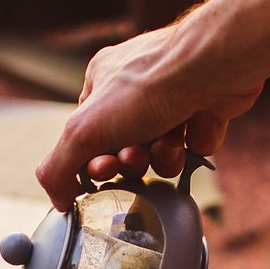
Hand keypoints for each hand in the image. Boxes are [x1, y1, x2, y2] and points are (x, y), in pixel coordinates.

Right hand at [36, 24, 262, 210]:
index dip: (94, 162)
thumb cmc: (147, 87)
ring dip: (163, 156)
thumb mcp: (83, 130)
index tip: (104, 169)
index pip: (86, 139)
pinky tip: (196, 126)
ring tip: (171, 139)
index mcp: (101, 86)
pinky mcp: (204, 112)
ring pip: (160, 155)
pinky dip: (194, 145)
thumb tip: (59, 200)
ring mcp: (172, 101)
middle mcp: (135, 91)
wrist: (212, 68)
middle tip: (136, 155)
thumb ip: (57, 169)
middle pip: (125, 152)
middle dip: (131, 161)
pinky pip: (193, 148)